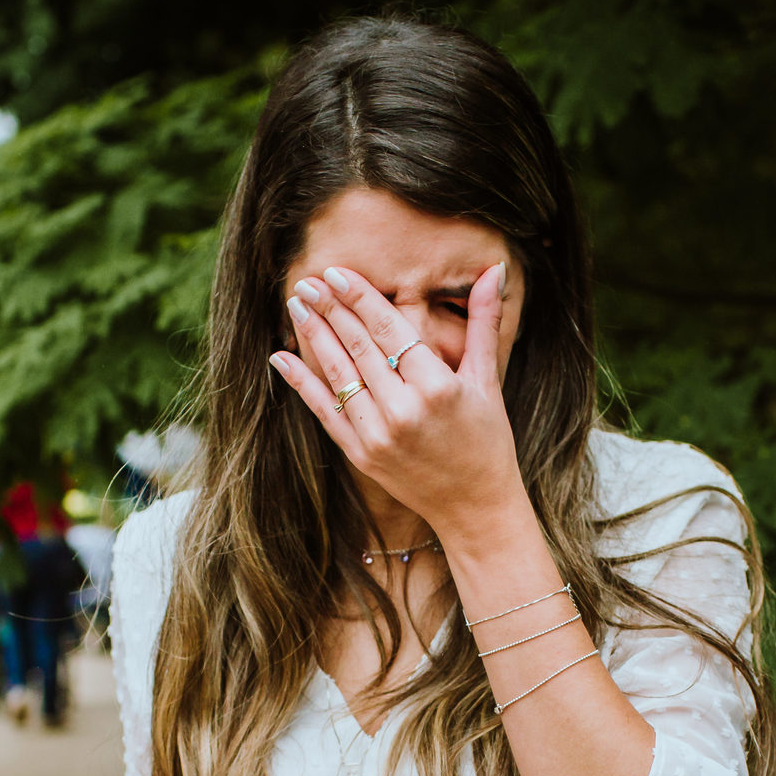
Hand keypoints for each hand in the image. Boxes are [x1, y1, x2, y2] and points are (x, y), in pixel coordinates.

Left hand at [270, 263, 522, 534]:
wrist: (474, 507)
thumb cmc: (487, 440)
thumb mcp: (488, 380)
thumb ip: (484, 322)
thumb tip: (495, 268)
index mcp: (437, 387)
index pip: (389, 329)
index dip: (359, 297)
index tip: (335, 273)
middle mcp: (404, 411)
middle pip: (358, 347)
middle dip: (330, 309)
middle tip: (307, 280)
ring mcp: (379, 436)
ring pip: (339, 375)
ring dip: (313, 337)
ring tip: (297, 305)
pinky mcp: (362, 456)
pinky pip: (325, 413)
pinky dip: (302, 384)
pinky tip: (281, 357)